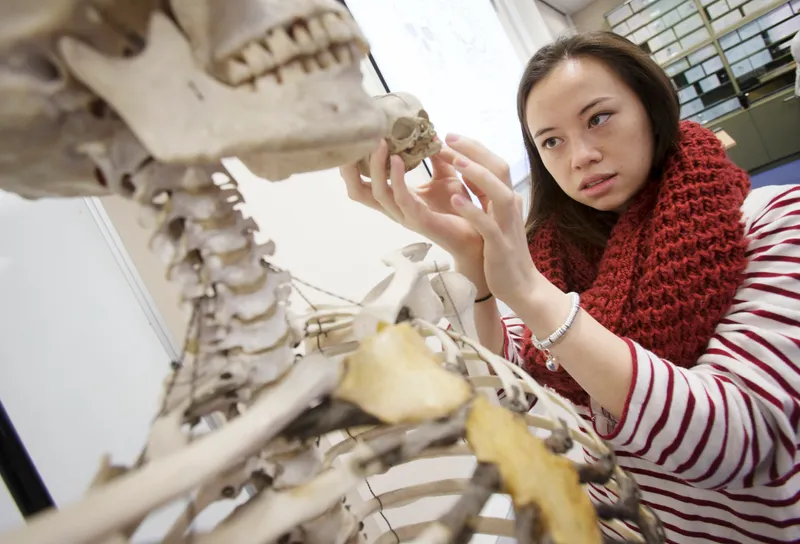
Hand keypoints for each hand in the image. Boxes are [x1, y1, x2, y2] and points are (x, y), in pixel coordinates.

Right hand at [339, 139, 483, 264]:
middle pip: (358, 192)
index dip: (351, 166)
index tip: (352, 141)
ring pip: (376, 193)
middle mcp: (395, 208)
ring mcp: (405, 215)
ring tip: (378, 143)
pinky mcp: (419, 219)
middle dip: (350, 169)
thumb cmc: (460, 207)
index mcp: (396, 198)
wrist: (480, 233)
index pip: (363, 184)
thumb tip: (430, 132)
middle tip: (353, 142)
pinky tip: (396, 159)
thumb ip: (436, 157)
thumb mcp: (445, 177)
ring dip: (375, 167)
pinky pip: (400, 197)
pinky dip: (396, 177)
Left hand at [444, 135, 541, 308]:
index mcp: (507, 200)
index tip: (450, 136)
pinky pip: (488, 225)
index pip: (494, 164)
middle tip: (448, 137)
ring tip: (455, 161)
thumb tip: (471, 171)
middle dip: (475, 151)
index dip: (473, 148)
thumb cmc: (504, 252)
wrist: (522, 286)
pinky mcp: (501, 246)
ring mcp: (507, 226)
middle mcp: (511, 208)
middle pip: (499, 169)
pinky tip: (455, 200)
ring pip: (498, 193)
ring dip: (477, 175)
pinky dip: (473, 211)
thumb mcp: (496, 217)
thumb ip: (486, 195)